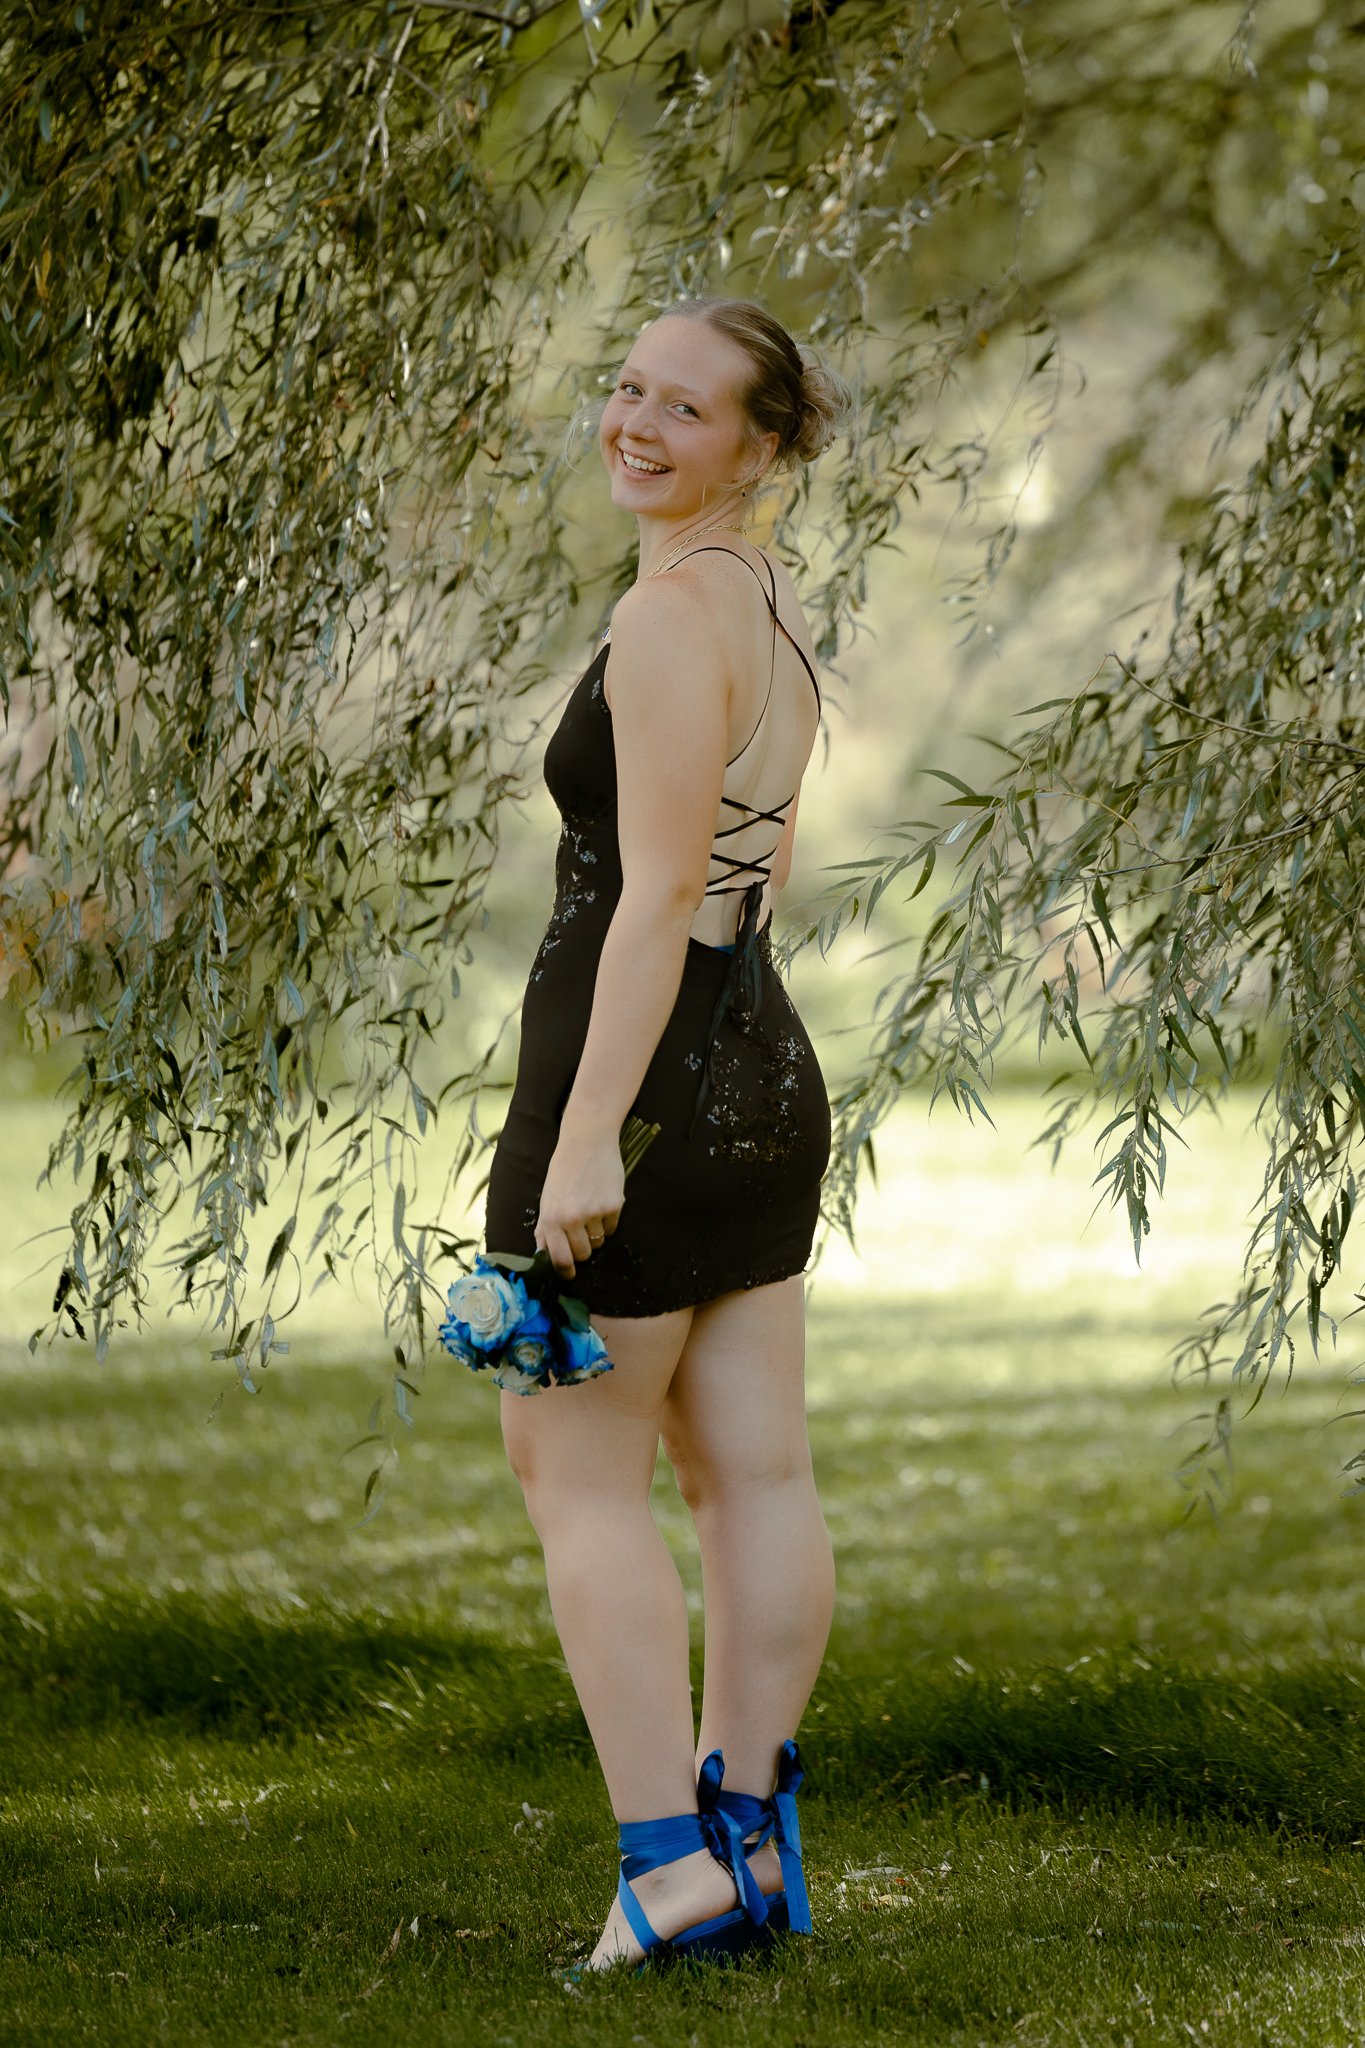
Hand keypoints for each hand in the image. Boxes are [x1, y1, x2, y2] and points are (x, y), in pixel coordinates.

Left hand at [534, 1127, 624, 1280]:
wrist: (587, 1141)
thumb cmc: (564, 1169)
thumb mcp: (547, 1198)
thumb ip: (545, 1228)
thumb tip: (543, 1254)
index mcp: (551, 1218)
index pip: (560, 1258)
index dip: (566, 1270)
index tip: (570, 1274)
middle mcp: (571, 1219)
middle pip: (584, 1254)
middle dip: (584, 1248)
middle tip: (582, 1231)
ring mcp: (594, 1213)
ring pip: (599, 1240)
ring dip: (596, 1230)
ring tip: (591, 1206)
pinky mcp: (613, 1206)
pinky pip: (613, 1227)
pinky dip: (609, 1219)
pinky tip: (602, 1200)